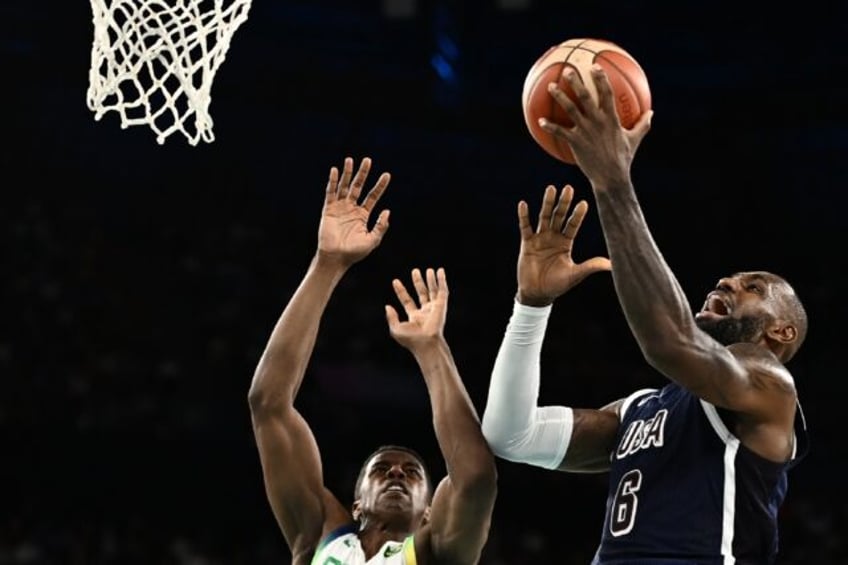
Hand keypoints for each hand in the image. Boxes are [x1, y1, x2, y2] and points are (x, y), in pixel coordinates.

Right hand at [317, 156, 390, 267]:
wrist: (336, 258)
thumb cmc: (354, 252)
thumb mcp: (373, 240)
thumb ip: (381, 226)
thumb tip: (387, 211)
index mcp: (362, 215)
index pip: (373, 196)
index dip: (380, 186)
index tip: (387, 175)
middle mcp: (351, 209)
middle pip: (358, 186)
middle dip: (363, 173)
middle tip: (368, 160)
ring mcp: (339, 208)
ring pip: (344, 186)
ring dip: (347, 173)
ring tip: (350, 160)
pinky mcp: (329, 209)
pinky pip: (330, 193)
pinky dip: (333, 182)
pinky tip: (335, 170)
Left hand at [386, 268, 447, 350]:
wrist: (426, 343)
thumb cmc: (411, 339)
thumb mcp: (395, 329)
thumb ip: (391, 317)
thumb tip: (387, 306)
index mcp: (414, 317)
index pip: (407, 301)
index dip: (401, 291)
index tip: (395, 281)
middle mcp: (425, 312)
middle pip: (421, 293)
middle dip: (418, 282)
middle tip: (415, 271)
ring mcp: (434, 308)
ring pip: (433, 291)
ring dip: (431, 280)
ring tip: (429, 270)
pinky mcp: (442, 305)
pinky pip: (442, 290)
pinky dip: (441, 280)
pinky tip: (440, 271)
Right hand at [516, 185, 610, 305]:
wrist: (537, 294)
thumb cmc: (557, 285)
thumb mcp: (575, 274)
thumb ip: (590, 266)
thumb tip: (612, 265)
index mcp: (566, 243)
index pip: (573, 225)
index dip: (577, 215)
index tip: (584, 203)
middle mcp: (554, 237)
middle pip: (559, 216)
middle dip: (564, 203)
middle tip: (568, 188)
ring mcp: (540, 239)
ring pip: (544, 217)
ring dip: (547, 203)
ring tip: (551, 189)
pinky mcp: (527, 243)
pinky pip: (525, 227)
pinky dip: (524, 216)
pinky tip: (524, 204)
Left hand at [539, 65, 651, 188]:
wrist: (611, 177)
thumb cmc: (623, 159)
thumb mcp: (635, 140)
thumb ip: (643, 125)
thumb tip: (651, 112)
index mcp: (611, 118)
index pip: (607, 93)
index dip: (601, 79)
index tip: (595, 67)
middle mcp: (597, 121)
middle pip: (585, 96)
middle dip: (576, 82)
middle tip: (569, 70)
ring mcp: (585, 131)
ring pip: (570, 109)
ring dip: (559, 97)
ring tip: (550, 86)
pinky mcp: (575, 142)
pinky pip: (560, 132)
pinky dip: (549, 126)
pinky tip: (539, 121)